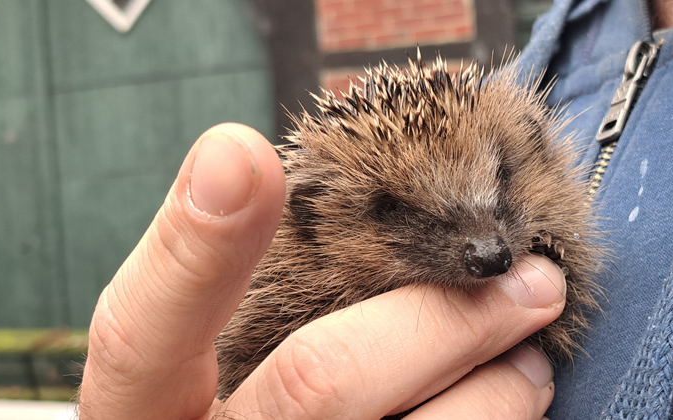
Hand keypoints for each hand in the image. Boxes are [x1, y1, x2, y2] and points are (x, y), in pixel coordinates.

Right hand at [77, 123, 565, 418]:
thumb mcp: (212, 370)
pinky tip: (515, 403)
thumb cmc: (254, 415)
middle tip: (530, 280)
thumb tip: (279, 172)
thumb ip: (236, 298)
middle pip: (319, 383)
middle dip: (444, 319)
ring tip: (531, 357)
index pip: (142, 335)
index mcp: (147, 416)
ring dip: (499, 391)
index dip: (190, 249)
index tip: (241, 156)